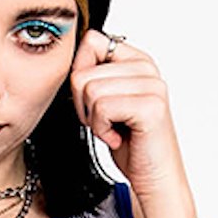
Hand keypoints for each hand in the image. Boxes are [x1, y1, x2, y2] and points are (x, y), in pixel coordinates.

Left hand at [67, 29, 184, 197]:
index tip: (95, 101)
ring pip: (89, 90)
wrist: (153, 176)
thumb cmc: (129, 141)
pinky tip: (118, 138)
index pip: (91, 41)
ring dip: (93, 120)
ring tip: (114, 129)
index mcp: (137, 60)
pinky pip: (101, 107)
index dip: (80, 74)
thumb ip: (93, 74)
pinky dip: (101, 130)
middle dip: (83, 105)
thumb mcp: (106, 100)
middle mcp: (147, 67)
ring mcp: (152, 85)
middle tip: (106, 122)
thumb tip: (64, 55)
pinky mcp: (150, 106)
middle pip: (83, 72)